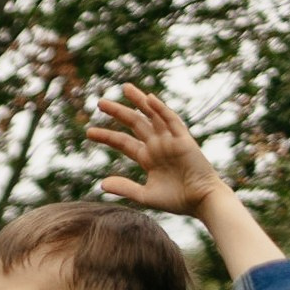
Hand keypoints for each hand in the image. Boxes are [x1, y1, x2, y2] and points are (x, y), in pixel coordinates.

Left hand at [87, 85, 225, 216]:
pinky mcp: (184, 140)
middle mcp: (157, 145)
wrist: (201, 201)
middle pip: (135, 123)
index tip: (88, 132)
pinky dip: (161, 110)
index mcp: (147, 157)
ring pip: (152, 115)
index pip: (123, 142)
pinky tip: (149, 99)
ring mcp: (170, 140)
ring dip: (139, 101)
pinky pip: (172, 121)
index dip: (107, 136)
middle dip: (118, 112)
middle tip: (100, 102)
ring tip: (125, 88)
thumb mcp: (145, 195)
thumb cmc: (176, 200)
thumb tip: (101, 184)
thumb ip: (125, 188)